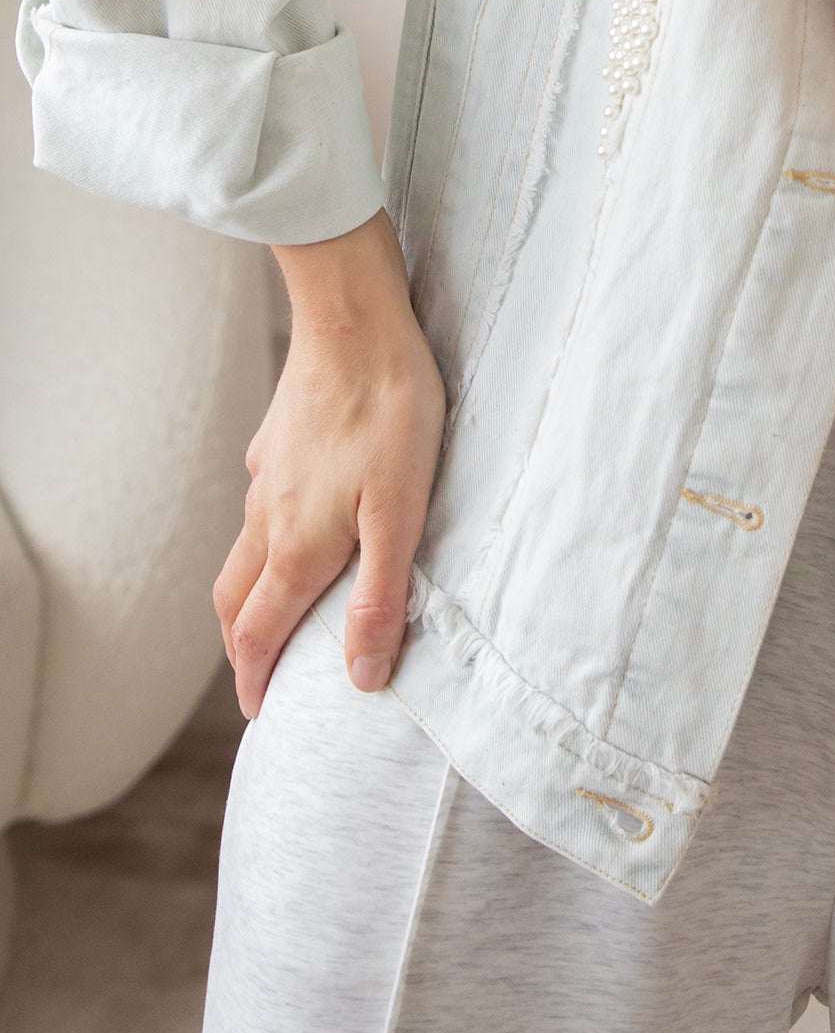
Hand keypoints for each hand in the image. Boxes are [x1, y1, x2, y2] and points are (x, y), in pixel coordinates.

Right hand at [212, 210, 444, 714]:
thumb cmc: (388, 411)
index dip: (256, 679)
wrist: (353, 318)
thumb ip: (381, 595)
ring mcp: (266, 474)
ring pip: (243, 552)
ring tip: (276, 610)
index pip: (257, 633)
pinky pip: (260, 505)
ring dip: (251, 593)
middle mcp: (267, 517)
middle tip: (260, 674)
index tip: (261, 714)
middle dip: (242, 645)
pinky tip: (296, 520)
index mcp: (296, 546)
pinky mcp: (276, 439)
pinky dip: (266, 537)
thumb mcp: (400, 511)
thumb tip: (362, 677)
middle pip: (235, 600)